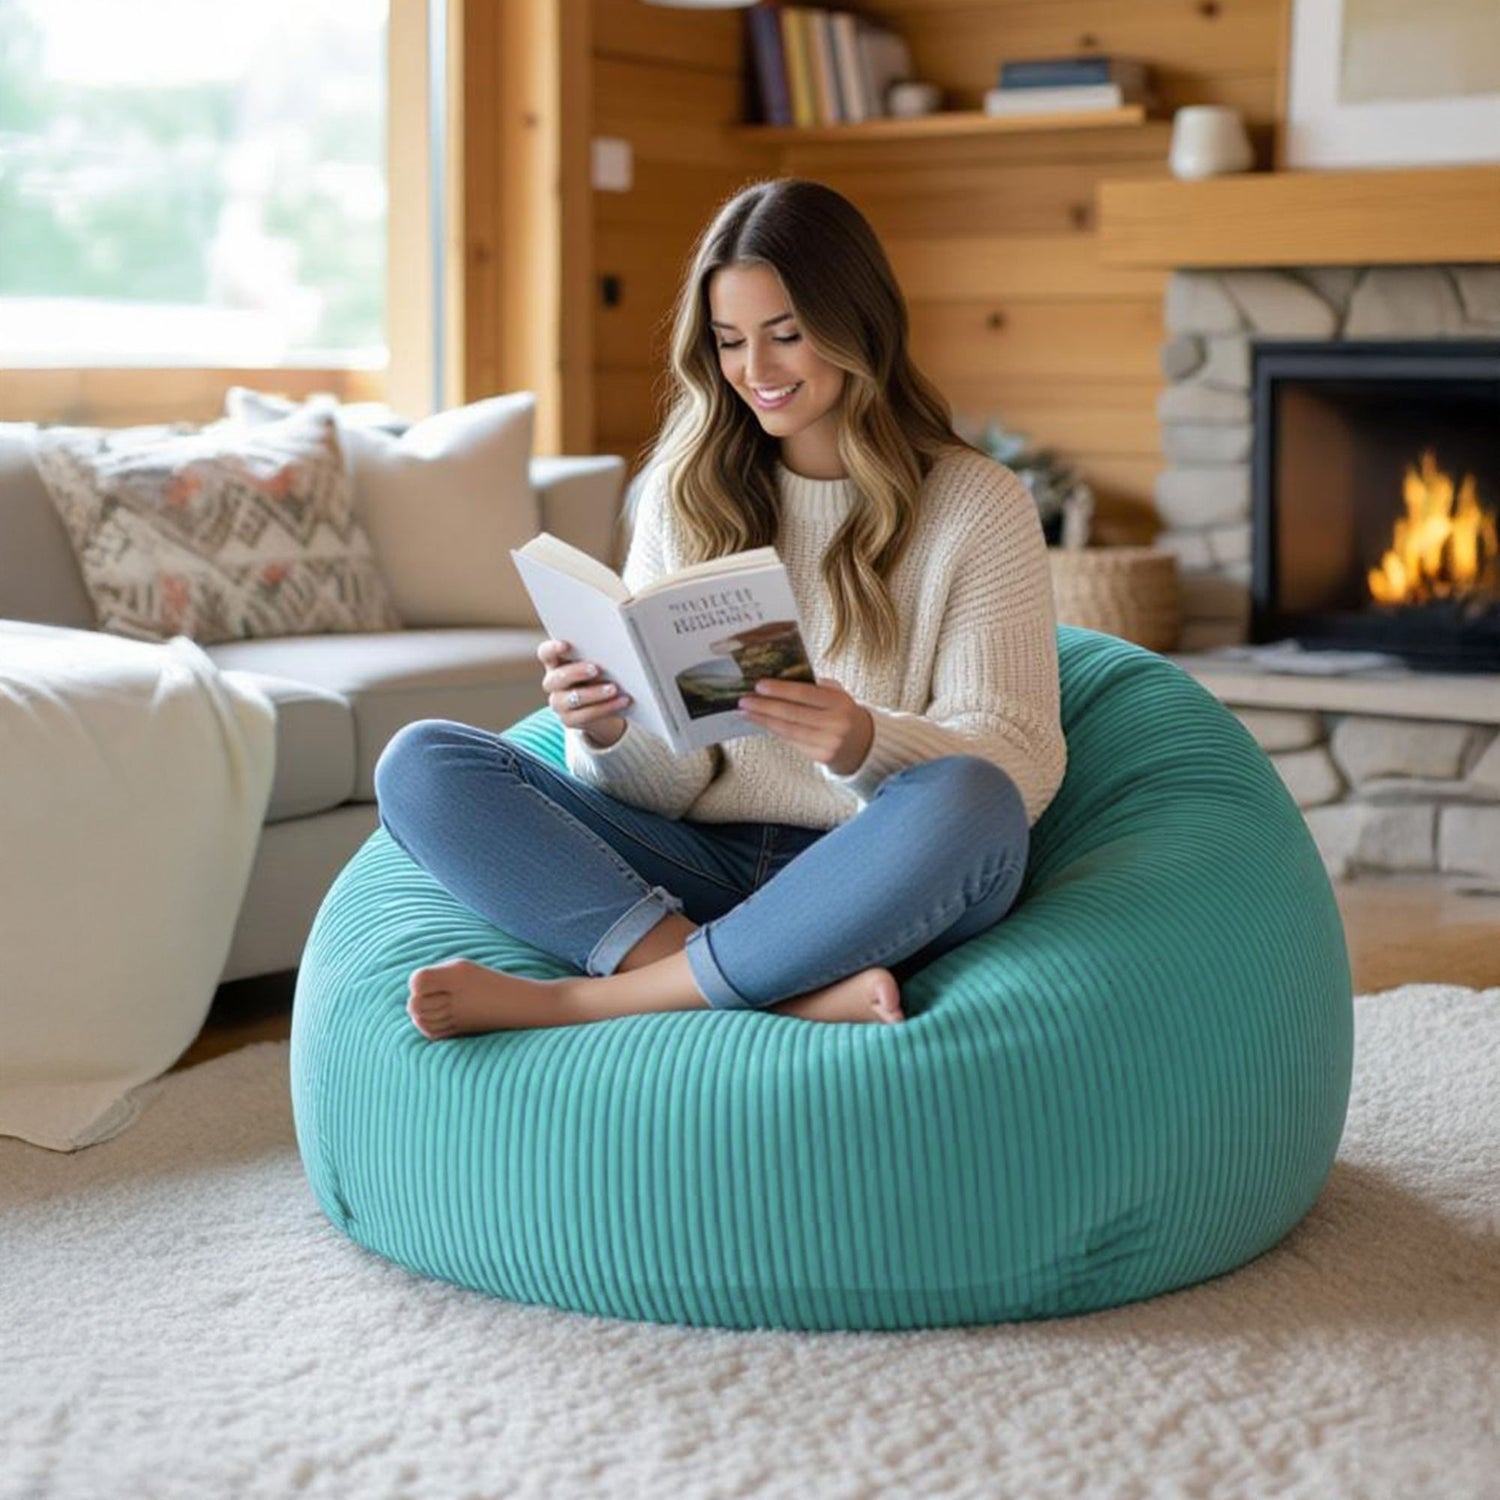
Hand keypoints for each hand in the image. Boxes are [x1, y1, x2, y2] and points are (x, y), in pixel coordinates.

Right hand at [538, 639, 630, 746]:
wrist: (604, 705)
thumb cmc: (600, 675)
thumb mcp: (597, 663)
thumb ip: (597, 655)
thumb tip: (613, 650)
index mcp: (556, 663)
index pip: (546, 653)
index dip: (552, 649)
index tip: (566, 645)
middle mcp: (553, 682)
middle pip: (558, 677)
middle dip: (577, 672)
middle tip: (596, 669)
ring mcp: (559, 703)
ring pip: (573, 698)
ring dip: (595, 693)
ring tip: (614, 688)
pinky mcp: (569, 720)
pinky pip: (587, 715)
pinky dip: (607, 707)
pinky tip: (622, 701)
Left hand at [737, 675, 873, 775]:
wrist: (864, 744)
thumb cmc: (843, 714)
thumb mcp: (839, 695)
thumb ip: (818, 686)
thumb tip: (783, 679)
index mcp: (839, 702)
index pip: (805, 694)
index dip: (780, 690)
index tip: (759, 686)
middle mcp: (835, 723)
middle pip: (792, 713)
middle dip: (764, 706)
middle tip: (744, 700)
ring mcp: (828, 742)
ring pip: (789, 730)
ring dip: (763, 720)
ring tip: (746, 712)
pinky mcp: (821, 757)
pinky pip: (792, 741)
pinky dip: (774, 731)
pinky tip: (761, 723)